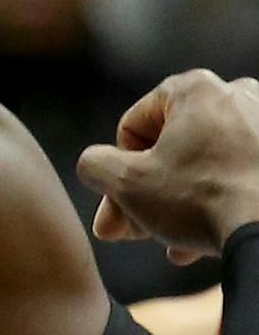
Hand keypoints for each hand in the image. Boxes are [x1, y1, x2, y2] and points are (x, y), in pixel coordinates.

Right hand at [79, 70, 258, 259]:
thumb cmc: (203, 203)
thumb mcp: (127, 183)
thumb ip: (96, 165)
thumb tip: (92, 166)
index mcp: (195, 87)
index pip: (135, 128)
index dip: (119, 173)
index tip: (122, 210)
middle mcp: (238, 95)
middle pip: (174, 150)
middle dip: (152, 195)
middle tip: (137, 233)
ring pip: (209, 168)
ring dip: (184, 205)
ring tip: (173, 247)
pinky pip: (242, 178)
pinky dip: (221, 205)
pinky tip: (204, 243)